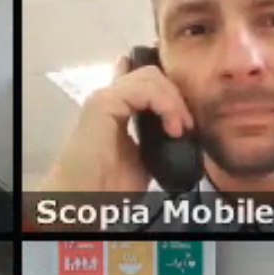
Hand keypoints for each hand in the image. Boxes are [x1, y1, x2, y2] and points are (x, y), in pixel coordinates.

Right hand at [41, 54, 193, 194]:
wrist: (87, 199)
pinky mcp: (103, 102)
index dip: (170, 92)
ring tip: (180, 129)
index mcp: (118, 109)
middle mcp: (110, 98)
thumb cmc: (110, 185)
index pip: (145, 82)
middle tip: (186, 126)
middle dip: (175, 95)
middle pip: (151, 75)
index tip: (186, 120)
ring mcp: (105, 98)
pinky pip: (144, 89)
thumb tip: (180, 129)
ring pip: (150, 77)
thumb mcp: (144, 158)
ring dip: (173, 101)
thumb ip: (157, 138)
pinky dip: (165, 104)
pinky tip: (172, 127)